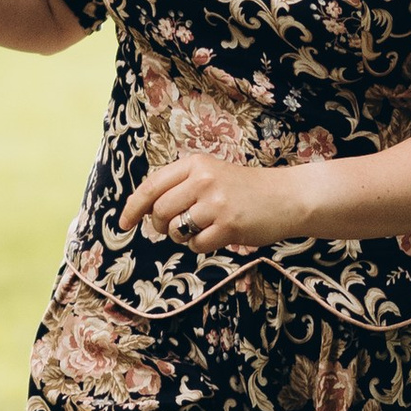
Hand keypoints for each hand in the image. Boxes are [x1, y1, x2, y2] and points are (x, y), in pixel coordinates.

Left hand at [120, 153, 313, 254]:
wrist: (287, 197)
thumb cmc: (245, 189)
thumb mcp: (211, 174)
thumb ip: (181, 186)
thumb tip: (146, 212)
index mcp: (195, 164)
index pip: (152, 186)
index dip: (133, 207)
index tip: (123, 224)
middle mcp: (203, 180)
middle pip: (160, 212)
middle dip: (161, 225)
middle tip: (177, 226)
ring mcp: (216, 203)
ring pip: (176, 230)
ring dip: (183, 236)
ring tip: (203, 227)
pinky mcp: (229, 226)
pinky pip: (197, 245)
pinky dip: (202, 246)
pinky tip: (218, 235)